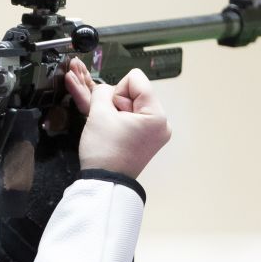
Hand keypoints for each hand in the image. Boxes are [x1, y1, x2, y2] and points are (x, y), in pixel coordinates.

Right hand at [64, 58, 170, 177]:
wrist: (104, 182)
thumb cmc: (104, 153)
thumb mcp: (98, 113)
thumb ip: (101, 91)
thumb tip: (104, 88)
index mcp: (157, 116)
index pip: (135, 79)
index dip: (117, 91)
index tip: (112, 112)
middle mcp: (162, 124)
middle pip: (136, 92)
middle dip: (118, 104)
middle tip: (111, 125)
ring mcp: (156, 133)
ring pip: (133, 105)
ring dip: (118, 113)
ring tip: (112, 131)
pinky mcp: (148, 139)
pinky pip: (134, 118)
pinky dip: (121, 121)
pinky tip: (115, 133)